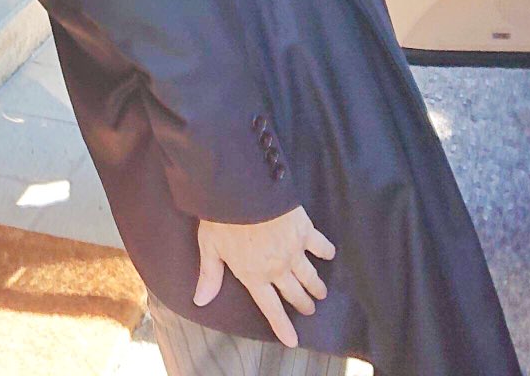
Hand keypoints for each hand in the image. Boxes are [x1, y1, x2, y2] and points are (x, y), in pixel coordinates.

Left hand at [193, 206, 336, 348]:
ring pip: (310, 276)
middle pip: (295, 294)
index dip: (282, 326)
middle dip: (304, 304)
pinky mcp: (304, 231)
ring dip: (316, 286)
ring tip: (321, 292)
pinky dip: (326, 251)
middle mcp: (277, 268)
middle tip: (309, 308)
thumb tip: (200, 300)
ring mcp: (294, 250)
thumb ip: (209, 275)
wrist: (243, 190)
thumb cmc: (221, 218)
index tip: (293, 340)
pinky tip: (329, 254)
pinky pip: (320, 245)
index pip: (270, 308)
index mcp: (253, 275)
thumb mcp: (210, 247)